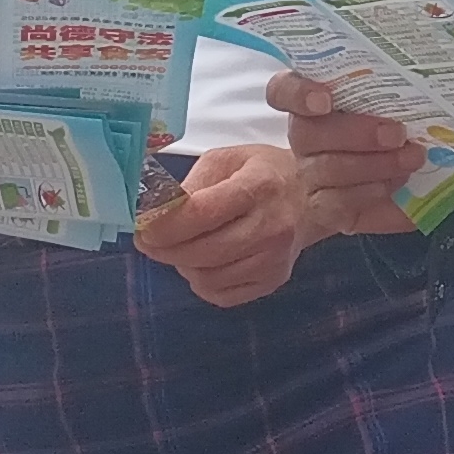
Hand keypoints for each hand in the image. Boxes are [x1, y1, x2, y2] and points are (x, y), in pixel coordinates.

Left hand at [134, 143, 306, 306]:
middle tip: (148, 239)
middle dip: (164, 248)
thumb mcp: (226, 160)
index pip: (202, 213)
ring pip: (208, 277)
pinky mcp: (273, 281)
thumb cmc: (262, 173)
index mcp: (259, 185)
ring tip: (180, 246)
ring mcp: (274, 259)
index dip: (165, 224)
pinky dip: (201, 280)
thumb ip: (191, 184)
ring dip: (182, 264)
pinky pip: (221, 294)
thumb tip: (156, 211)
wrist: (310, 198)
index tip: (143, 225)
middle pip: (202, 251)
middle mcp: (272, 226)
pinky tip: (203, 261)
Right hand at [276, 71, 427, 239]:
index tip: (326, 99)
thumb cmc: (394, 132)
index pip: (283, 90)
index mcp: (314, 101)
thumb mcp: (397, 103)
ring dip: (374, 164)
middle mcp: (305, 135)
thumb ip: (397, 88)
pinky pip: (337, 203)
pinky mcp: (323, 208)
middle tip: (398, 133)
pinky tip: (395, 184)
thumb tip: (435, 72)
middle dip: (356, 132)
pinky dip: (369, 192)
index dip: (298, 94)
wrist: (390, 185)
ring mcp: (310, 174)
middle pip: (308, 132)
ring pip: (326, 168)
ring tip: (412, 158)